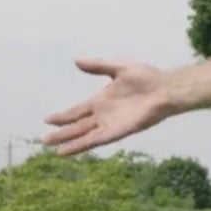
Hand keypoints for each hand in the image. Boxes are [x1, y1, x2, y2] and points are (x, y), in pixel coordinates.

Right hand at [43, 58, 178, 156]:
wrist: (166, 89)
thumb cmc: (147, 78)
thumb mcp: (118, 68)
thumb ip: (98, 66)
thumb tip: (76, 61)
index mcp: (102, 101)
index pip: (78, 111)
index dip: (63, 116)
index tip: (48, 119)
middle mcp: (104, 115)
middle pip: (78, 126)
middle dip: (62, 133)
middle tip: (45, 139)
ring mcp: (111, 124)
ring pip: (85, 136)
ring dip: (70, 142)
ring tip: (54, 150)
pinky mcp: (119, 131)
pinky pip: (98, 140)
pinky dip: (83, 145)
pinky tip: (71, 150)